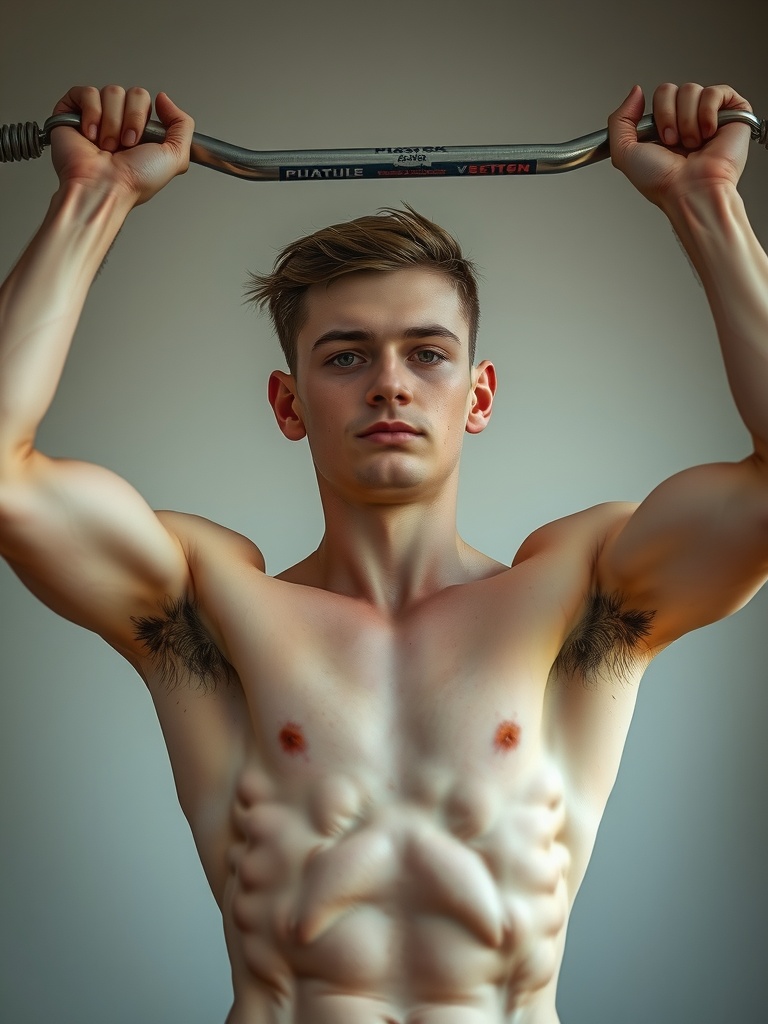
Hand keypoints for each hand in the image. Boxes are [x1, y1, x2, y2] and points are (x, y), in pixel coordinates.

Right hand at [50, 85, 193, 205]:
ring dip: (112, 122)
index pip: (145, 100)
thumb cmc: (134, 182)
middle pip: (132, 93)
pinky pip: (86, 92)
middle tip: (124, 145)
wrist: (104, 189)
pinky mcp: (71, 112)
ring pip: (111, 92)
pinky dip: (92, 114)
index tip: (140, 142)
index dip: (143, 117)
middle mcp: (118, 123)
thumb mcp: (176, 157)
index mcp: (139, 131)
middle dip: (131, 120)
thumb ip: (183, 125)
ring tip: (107, 146)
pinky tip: (90, 136)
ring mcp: (95, 117)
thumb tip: (164, 99)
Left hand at [608, 83, 751, 209]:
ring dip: (686, 121)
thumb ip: (619, 120)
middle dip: (667, 117)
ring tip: (692, 144)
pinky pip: (716, 92)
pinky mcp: (733, 112)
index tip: (659, 140)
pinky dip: (707, 113)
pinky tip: (708, 134)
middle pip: (671, 89)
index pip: (659, 96)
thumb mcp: (623, 153)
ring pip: (691, 89)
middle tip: (673, 142)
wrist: (690, 191)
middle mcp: (686, 120)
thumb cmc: (662, 181)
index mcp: (665, 127)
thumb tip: (636, 91)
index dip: (656, 114)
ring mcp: (709, 115)